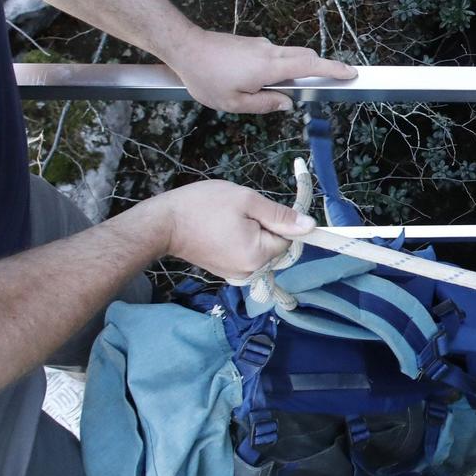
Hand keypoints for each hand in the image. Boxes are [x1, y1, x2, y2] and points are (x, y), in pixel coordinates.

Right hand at [145, 181, 317, 279]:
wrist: (163, 223)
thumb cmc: (202, 206)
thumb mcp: (246, 200)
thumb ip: (280, 215)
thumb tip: (311, 227)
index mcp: (258, 255)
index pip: (288, 239)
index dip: (278, 221)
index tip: (258, 209)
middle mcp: (250, 272)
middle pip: (276, 246)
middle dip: (265, 227)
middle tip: (238, 213)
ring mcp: (237, 274)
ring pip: (261, 249)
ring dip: (253, 233)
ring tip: (227, 221)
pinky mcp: (226, 271)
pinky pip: (247, 254)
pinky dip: (242, 240)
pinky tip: (223, 229)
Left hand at [165, 30, 355, 113]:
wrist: (185, 47)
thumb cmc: (206, 78)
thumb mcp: (234, 103)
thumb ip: (265, 104)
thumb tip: (286, 103)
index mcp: (269, 67)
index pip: (311, 66)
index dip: (334, 69)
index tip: (350, 73)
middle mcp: (270, 51)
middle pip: (305, 57)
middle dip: (318, 69)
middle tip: (321, 87)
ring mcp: (261, 45)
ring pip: (290, 55)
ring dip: (294, 70)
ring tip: (275, 91)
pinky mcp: (252, 44)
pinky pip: (275, 55)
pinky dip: (279, 67)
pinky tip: (256, 82)